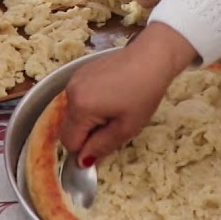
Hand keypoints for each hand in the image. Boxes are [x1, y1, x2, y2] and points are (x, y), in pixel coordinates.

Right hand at [59, 23, 197, 163]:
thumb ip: (101, 147)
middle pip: (68, 128)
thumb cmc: (143, 93)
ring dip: (88, 119)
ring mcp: (74, 79)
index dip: (86, 149)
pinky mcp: (80, 72)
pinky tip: (110, 96)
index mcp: (81, 107)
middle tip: (112, 125)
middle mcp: (70, 92)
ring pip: (73, 113)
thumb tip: (82, 162)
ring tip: (114, 109)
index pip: (69, 142)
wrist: (151, 57)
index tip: (105, 143)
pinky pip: (77, 98)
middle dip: (86, 134)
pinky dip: (89, 104)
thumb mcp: (127, 128)